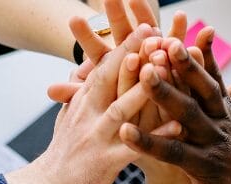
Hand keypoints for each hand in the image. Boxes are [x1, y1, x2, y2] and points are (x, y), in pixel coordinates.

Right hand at [5, 23, 178, 183]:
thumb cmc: (64, 154)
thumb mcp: (68, 116)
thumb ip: (78, 92)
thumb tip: (84, 67)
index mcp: (83, 101)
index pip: (104, 67)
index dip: (126, 45)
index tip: (147, 25)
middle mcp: (89, 114)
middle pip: (111, 79)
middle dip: (135, 54)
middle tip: (158, 34)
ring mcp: (97, 137)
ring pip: (122, 109)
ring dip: (144, 89)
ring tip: (166, 70)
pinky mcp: (105, 163)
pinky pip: (134, 148)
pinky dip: (155, 137)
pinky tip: (178, 127)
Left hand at [48, 0, 185, 103]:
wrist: (153, 124)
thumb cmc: (122, 115)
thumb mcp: (98, 107)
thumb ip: (78, 95)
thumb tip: (49, 90)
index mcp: (111, 64)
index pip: (96, 48)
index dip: (86, 35)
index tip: (73, 19)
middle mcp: (132, 52)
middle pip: (121, 31)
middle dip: (115, 13)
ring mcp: (154, 52)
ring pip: (149, 31)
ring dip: (144, 15)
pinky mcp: (175, 58)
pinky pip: (178, 43)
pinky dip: (180, 30)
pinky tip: (181, 17)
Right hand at [120, 29, 230, 183]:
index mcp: (205, 166)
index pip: (174, 153)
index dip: (149, 143)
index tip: (124, 132)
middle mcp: (215, 139)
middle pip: (188, 114)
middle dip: (166, 93)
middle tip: (147, 72)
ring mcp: (226, 120)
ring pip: (205, 90)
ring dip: (188, 66)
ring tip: (171, 43)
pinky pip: (220, 81)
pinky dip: (211, 59)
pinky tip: (200, 34)